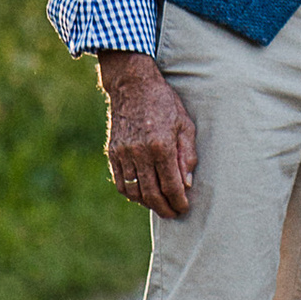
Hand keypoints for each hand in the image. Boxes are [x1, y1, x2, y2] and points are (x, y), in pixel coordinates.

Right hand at [96, 52, 197, 216]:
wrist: (132, 85)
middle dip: (165, 208)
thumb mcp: (185, 124)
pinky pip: (121, 182)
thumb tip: (187, 184)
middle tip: (174, 213)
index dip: (179, 201)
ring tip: (160, 206)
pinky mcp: (113, 152)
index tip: (184, 208)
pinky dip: (132, 194)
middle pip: (152, 194)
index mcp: (161, 145)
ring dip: (148, 204)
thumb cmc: (164, 102)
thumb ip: (187, 155)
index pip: (171, 185)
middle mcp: (140, 152)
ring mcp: (123, 154)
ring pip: (134, 192)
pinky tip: (142, 195)